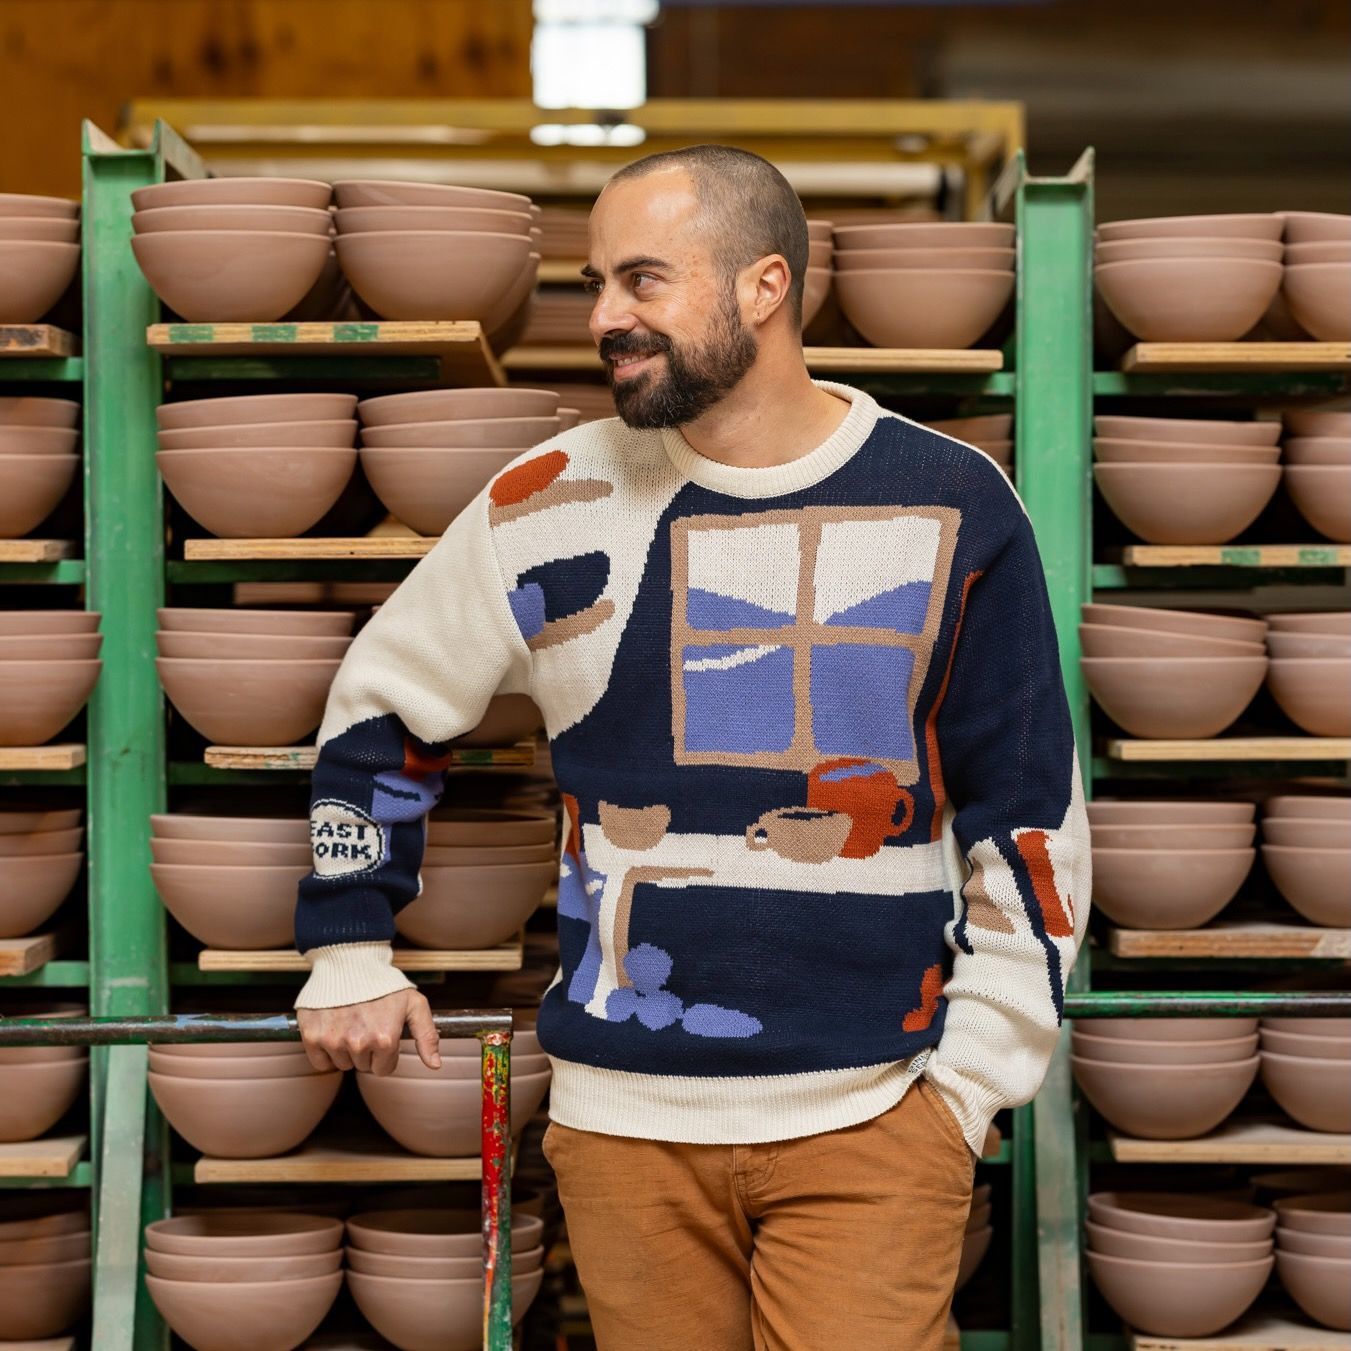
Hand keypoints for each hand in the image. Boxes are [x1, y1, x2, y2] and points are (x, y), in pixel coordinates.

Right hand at [296, 987, 440, 1075]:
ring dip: (346, 1050)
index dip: (385, 1054)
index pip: (384, 1069)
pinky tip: (333, 1030)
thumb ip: (427, 1036)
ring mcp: (334, 1040)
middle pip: (363, 1066)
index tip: (381, 1035)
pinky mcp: (312, 1036)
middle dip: (366, 1050)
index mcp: (385, 1039)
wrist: (349, 962)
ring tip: (350, 1023)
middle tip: (365, 1024)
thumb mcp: (414, 1004)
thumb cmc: (383, 983)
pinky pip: (320, 1062)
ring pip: (342, 1064)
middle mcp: (359, 1043)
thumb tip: (435, 1065)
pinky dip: (325, 1052)